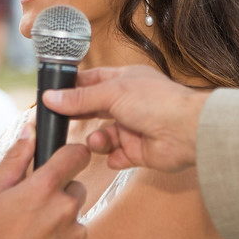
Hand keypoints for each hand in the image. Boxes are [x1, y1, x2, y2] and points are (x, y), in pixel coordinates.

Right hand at [0, 124, 90, 238]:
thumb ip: (15, 158)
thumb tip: (30, 131)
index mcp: (44, 188)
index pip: (76, 155)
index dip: (74, 153)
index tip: (70, 157)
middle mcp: (66, 210)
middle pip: (76, 188)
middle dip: (61, 194)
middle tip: (35, 210)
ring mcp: (77, 236)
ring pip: (77, 217)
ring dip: (62, 222)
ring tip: (35, 236)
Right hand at [43, 65, 211, 172]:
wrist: (187, 132)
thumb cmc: (158, 102)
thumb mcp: (111, 93)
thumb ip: (80, 98)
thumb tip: (50, 97)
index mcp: (125, 80)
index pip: (92, 81)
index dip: (72, 87)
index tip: (52, 95)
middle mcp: (129, 102)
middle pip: (95, 109)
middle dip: (79, 116)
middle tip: (58, 121)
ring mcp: (134, 127)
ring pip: (104, 135)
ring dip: (97, 141)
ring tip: (97, 142)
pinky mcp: (139, 151)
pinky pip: (117, 156)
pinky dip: (113, 157)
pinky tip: (114, 155)